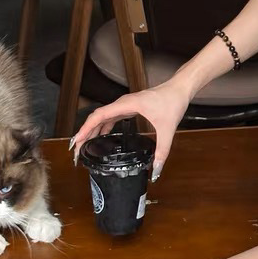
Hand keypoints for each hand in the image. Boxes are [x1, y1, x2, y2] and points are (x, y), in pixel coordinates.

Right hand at [69, 79, 192, 181]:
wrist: (180, 88)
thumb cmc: (173, 101)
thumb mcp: (167, 129)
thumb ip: (162, 151)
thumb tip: (156, 170)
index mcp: (127, 104)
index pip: (99, 116)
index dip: (85, 129)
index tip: (77, 143)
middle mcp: (123, 103)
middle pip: (97, 118)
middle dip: (85, 134)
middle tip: (77, 153)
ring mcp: (126, 105)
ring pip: (103, 117)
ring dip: (92, 131)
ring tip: (85, 147)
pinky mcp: (130, 107)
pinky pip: (111, 117)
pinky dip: (103, 127)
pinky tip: (102, 138)